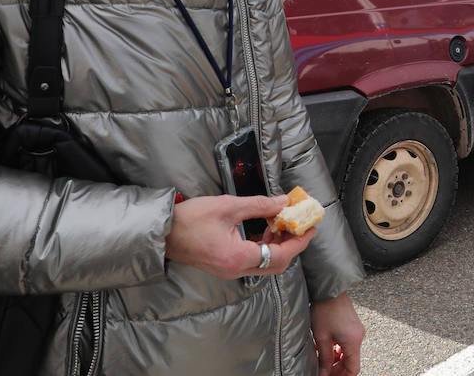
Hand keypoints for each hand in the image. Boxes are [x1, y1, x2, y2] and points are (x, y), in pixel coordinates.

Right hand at [165, 194, 315, 279]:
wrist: (162, 233)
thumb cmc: (190, 219)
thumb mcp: (228, 207)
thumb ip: (260, 205)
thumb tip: (284, 202)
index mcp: (237, 258)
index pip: (280, 255)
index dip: (299, 242)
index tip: (311, 228)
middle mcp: (235, 270)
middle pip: (276, 264)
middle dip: (292, 245)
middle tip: (301, 226)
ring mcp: (229, 271)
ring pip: (265, 264)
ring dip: (278, 246)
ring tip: (283, 224)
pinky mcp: (224, 267)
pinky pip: (252, 262)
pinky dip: (264, 248)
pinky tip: (266, 230)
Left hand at [311, 292, 365, 375]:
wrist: (330, 289)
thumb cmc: (325, 309)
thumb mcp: (321, 337)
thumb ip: (324, 358)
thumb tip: (323, 373)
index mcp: (353, 341)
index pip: (353, 369)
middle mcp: (358, 336)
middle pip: (351, 361)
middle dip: (338, 369)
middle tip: (324, 372)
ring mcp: (357, 330)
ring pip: (349, 352)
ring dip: (337, 359)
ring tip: (323, 361)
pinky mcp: (353, 325)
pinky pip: (348, 343)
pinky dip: (338, 349)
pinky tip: (327, 348)